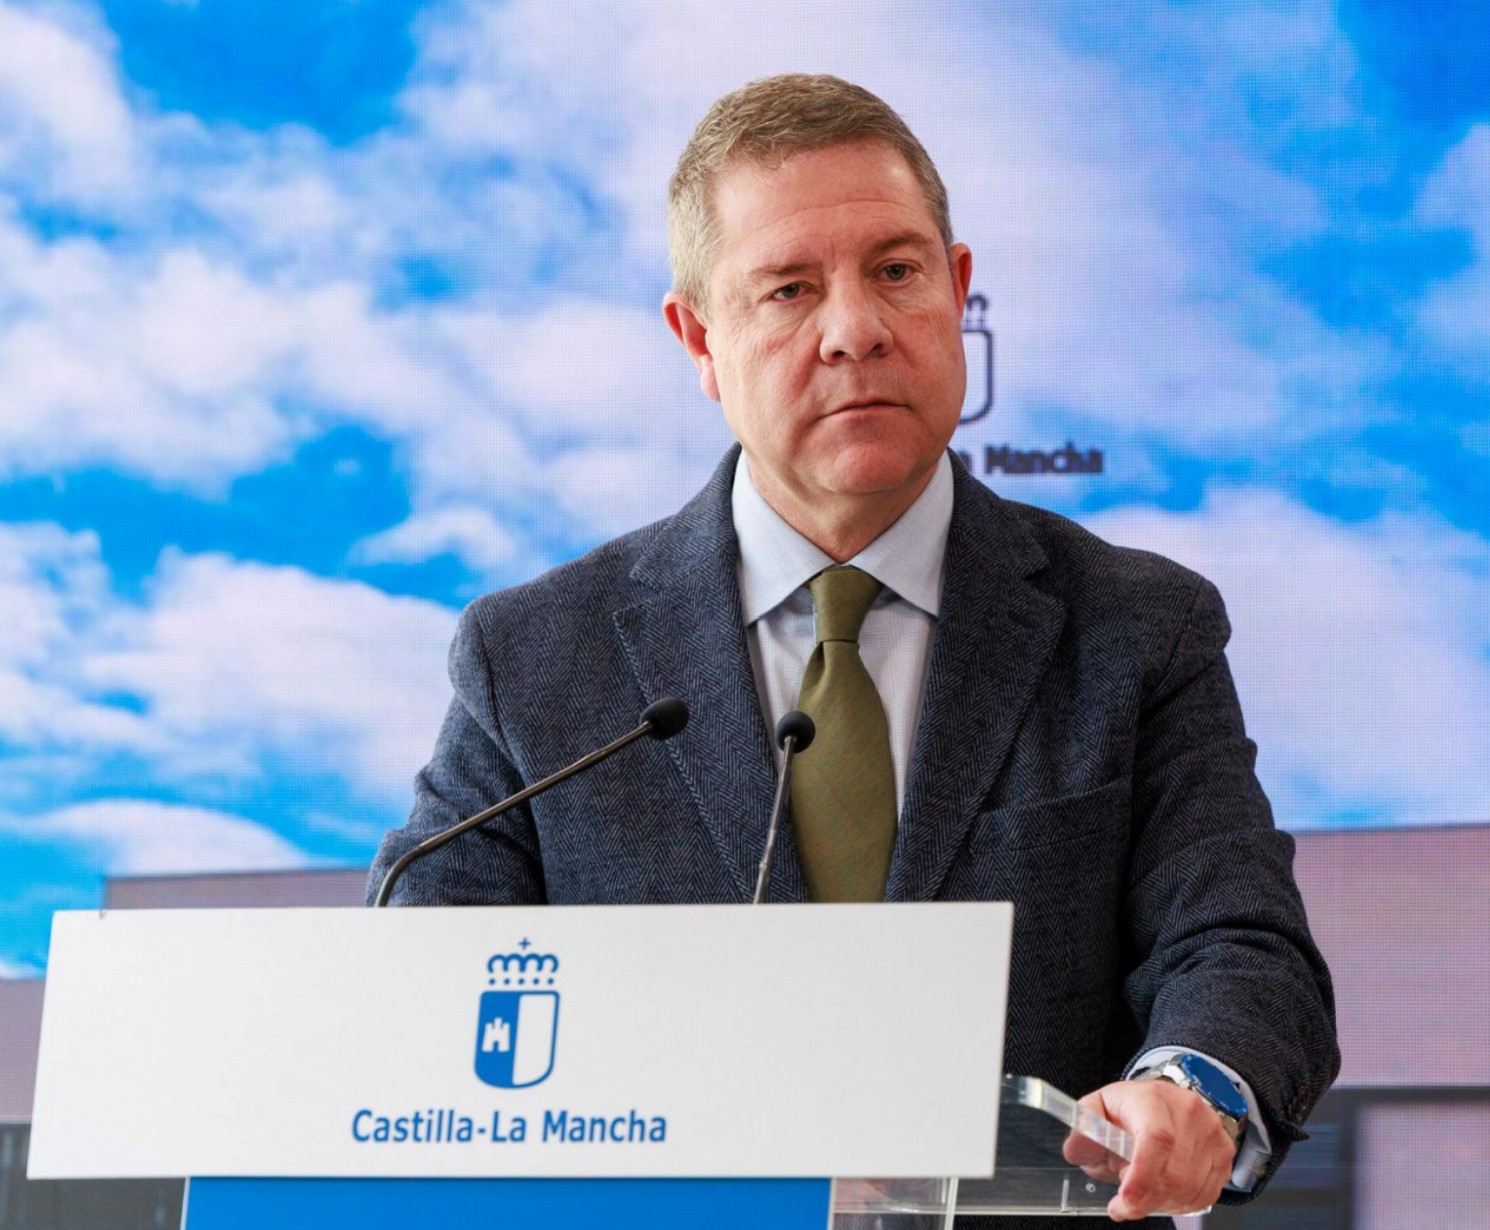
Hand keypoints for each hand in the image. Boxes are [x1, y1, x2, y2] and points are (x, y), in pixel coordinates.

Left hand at [1061, 1078, 1235, 1220]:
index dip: (1141, 1176)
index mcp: (1153, 1099)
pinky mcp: (1224, 1154)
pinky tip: (1164, 1191)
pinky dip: (1181, 1202)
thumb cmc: (1130, 1109)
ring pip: (1189, 1189)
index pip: (1156, 1138)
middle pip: (1173, 1173)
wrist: (1164, 1101)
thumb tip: (1077, 1147)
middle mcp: (1189, 1112)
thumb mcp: (1098, 1110)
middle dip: (1144, 1198)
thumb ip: (1083, 1128)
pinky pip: (1205, 1195)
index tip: (1124, 1202)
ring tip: (1143, 1189)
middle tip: (1125, 1199)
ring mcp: (1212, 1133)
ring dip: (1161, 1202)